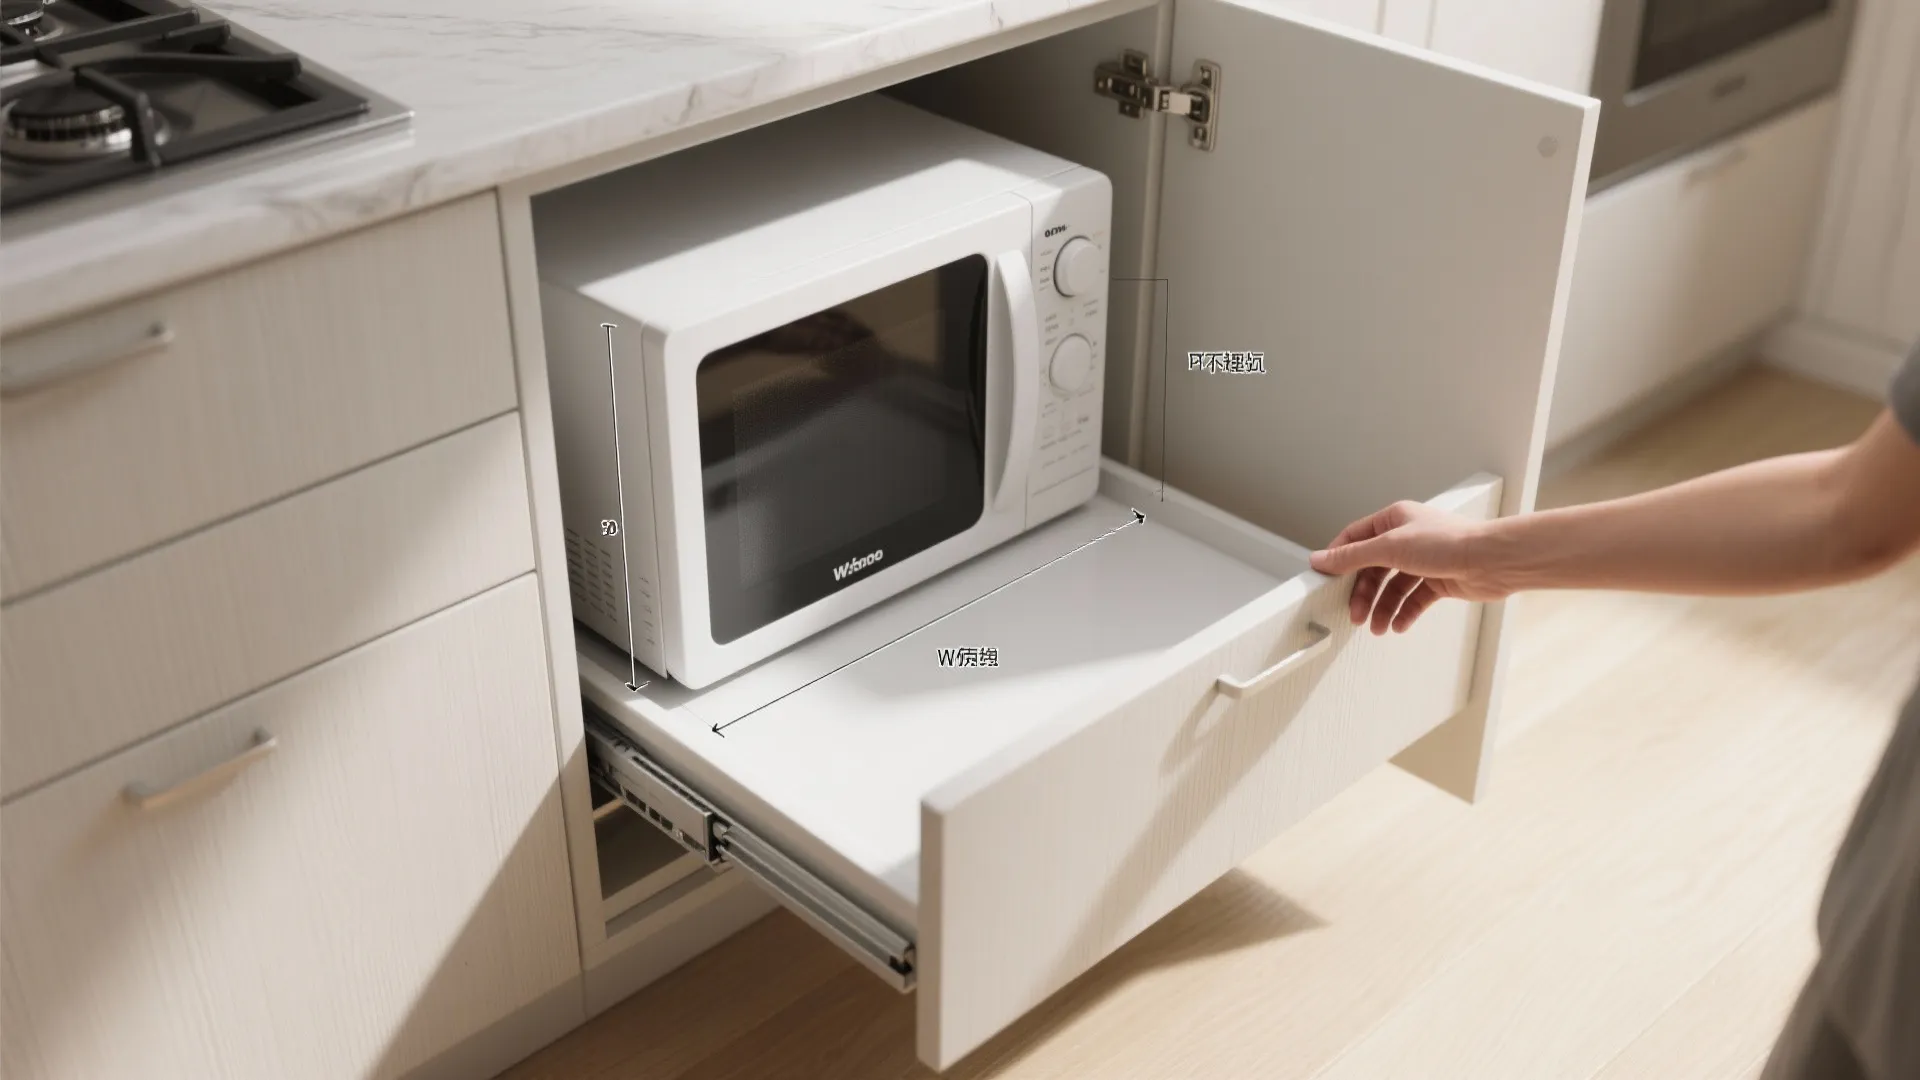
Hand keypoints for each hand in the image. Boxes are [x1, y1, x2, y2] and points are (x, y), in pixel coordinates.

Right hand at [1308, 502, 1513, 633]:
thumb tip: (1320, 559)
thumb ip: (1352, 556)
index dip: (1340, 558)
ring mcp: (1424, 561)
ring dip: (1383, 608)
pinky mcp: (1440, 580)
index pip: (1356, 538)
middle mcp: (1408, 538)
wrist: (1492, 561)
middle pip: (1374, 568)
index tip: (1326, 579)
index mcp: (1394, 519)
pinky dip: (1405, 613)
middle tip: (1356, 614)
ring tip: (1378, 628)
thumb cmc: (1449, 543)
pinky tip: (1398, 625)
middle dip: (1364, 594)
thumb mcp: (1389, 547)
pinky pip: (1414, 600)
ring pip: (1393, 587)